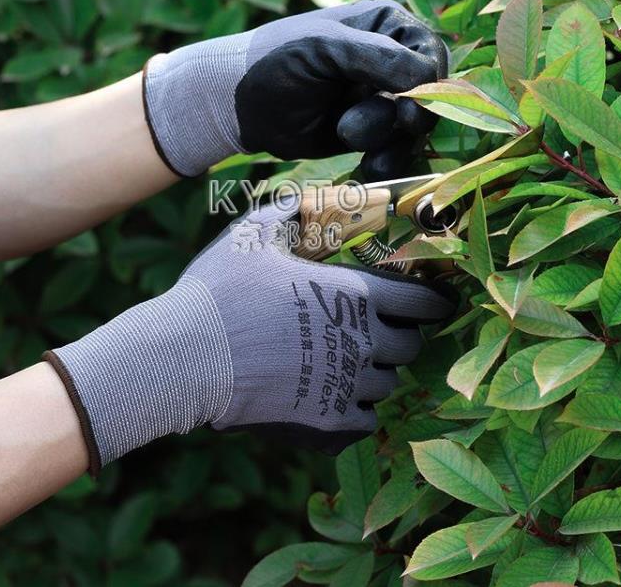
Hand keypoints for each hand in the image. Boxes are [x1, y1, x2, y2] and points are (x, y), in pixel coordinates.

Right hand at [44, 201, 453, 472]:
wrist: (186, 354)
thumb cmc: (222, 288)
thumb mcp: (254, 233)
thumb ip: (291, 211)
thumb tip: (309, 198)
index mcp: (354, 296)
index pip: (423, 302)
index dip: (434, 300)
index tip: (434, 300)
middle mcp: (362, 343)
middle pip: (410, 346)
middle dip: (400, 334)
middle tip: (377, 327)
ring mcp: (346, 387)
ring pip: (387, 384)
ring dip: (376, 370)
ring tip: (349, 360)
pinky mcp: (326, 421)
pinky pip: (366, 420)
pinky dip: (358, 407)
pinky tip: (335, 392)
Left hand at [143, 0, 447, 178]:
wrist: (239, 105)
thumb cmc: (276, 61)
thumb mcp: (323, 49)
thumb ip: (376, 58)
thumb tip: (428, 77)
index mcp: (387, 26)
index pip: (431, 54)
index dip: (428, 86)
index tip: (406, 109)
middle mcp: (391, 62)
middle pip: (429, 97)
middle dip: (400, 119)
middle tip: (359, 130)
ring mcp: (381, 100)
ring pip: (413, 130)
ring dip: (392, 145)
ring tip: (359, 152)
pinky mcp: (369, 133)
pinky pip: (394, 150)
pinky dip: (386, 163)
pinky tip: (368, 169)